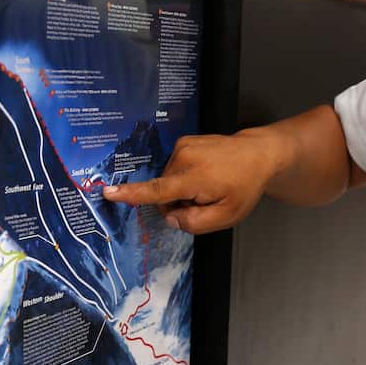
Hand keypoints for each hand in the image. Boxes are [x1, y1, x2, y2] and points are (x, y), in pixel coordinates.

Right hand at [101, 131, 284, 233]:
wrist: (258, 154)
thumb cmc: (244, 187)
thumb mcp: (227, 216)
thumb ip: (196, 223)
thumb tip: (170, 218)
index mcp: (194, 178)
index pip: (157, 190)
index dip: (131, 194)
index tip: (107, 191)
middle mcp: (184, 158)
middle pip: (164, 193)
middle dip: (178, 203)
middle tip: (206, 201)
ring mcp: (183, 146)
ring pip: (168, 181)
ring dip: (182, 190)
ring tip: (208, 184)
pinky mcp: (183, 141)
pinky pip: (173, 168)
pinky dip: (184, 177)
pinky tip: (205, 174)